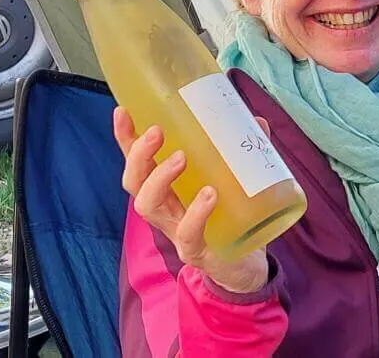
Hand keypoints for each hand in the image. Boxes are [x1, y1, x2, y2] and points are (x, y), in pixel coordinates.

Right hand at [114, 107, 270, 293]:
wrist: (248, 266)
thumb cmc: (233, 218)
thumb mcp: (235, 181)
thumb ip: (244, 151)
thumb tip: (256, 120)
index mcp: (169, 189)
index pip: (139, 161)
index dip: (126, 139)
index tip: (122, 111)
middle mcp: (166, 209)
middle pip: (135, 182)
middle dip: (139, 155)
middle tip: (157, 131)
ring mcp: (177, 231)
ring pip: (149, 206)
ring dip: (160, 178)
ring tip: (180, 158)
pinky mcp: (196, 251)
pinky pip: (188, 234)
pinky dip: (196, 213)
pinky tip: (209, 195)